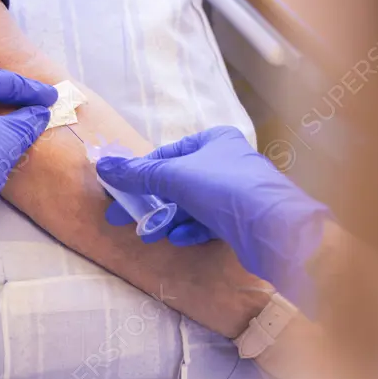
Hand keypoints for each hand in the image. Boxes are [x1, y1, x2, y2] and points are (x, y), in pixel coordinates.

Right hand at [95, 126, 331, 307]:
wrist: (275, 228)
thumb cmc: (224, 189)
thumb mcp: (174, 176)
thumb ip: (138, 173)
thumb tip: (102, 166)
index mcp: (215, 140)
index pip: (168, 154)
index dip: (142, 172)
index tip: (120, 191)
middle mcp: (227, 162)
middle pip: (179, 181)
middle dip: (153, 201)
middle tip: (125, 218)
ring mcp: (237, 193)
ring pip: (192, 204)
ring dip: (169, 218)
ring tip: (151, 232)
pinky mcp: (242, 221)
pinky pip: (209, 222)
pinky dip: (191, 229)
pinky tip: (178, 238)